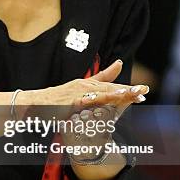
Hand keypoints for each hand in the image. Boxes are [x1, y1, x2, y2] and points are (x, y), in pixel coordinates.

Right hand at [31, 60, 147, 120]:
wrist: (34, 103)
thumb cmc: (54, 99)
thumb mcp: (76, 92)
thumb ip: (91, 86)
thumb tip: (111, 75)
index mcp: (87, 85)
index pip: (111, 86)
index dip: (127, 89)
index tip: (143, 92)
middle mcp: (84, 86)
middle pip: (111, 87)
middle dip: (129, 90)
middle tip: (145, 91)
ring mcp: (78, 92)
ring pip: (103, 92)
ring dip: (120, 92)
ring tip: (135, 93)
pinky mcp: (72, 100)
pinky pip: (90, 100)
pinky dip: (101, 98)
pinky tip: (111, 100)